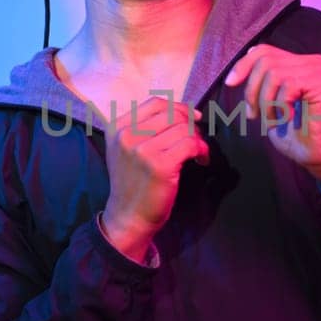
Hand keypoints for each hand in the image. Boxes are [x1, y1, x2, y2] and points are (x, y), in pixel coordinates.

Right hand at [102, 96, 209, 260]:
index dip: (179, 108)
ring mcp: (142, 150)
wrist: (128, 216)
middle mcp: (127, 135)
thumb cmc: (133, 183)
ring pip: (183, 128)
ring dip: (197, 139)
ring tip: (198, 153)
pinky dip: (202, 150)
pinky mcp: (160, 165)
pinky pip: (191, 144)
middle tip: (196, 140)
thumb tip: (186, 111)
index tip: (192, 119)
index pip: (156, 103)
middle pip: (172, 114)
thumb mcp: (126, 149)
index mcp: (117, 127)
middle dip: (191, 124)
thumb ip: (145, 128)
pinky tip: (201, 160)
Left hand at [223, 44, 320, 186]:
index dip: (243, 65)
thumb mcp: (271, 103)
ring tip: (272, 120)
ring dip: (266, 102)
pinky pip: (288, 85)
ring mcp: (320, 70)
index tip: (230, 83)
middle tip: (254, 115)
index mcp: (301, 63)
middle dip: (252, 90)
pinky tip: (288, 118)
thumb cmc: (296, 132)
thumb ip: (262, 82)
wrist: (319, 155)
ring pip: (274, 73)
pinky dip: (280, 105)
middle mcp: (313, 62)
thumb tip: (238, 68)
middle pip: (265, 60)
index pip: (264, 51)